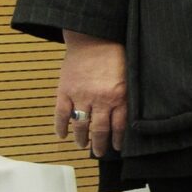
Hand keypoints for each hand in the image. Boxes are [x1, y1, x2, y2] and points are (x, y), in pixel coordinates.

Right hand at [55, 34, 126, 158]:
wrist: (93, 38)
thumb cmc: (116, 55)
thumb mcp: (130, 76)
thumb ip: (128, 95)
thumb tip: (130, 116)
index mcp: (119, 96)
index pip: (119, 126)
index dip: (117, 140)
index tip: (116, 148)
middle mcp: (100, 100)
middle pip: (100, 129)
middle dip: (100, 144)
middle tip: (99, 153)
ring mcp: (81, 96)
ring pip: (81, 125)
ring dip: (81, 138)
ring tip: (82, 146)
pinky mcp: (65, 91)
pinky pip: (61, 114)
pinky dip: (60, 127)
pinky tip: (62, 135)